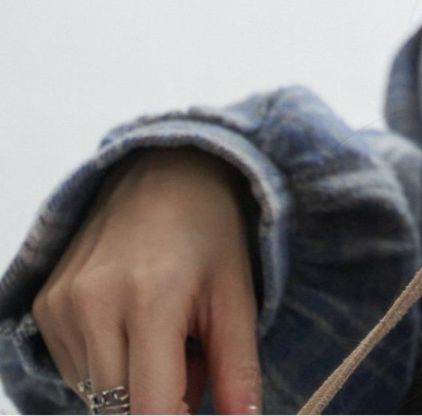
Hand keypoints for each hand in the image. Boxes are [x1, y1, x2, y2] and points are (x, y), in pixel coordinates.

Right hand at [30, 146, 262, 414]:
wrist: (165, 167)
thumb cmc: (211, 228)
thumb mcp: (237, 293)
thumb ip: (238, 367)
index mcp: (150, 297)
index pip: (151, 410)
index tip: (198, 407)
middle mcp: (93, 303)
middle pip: (120, 409)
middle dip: (162, 401)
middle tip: (192, 355)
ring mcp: (61, 305)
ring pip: (97, 394)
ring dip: (135, 384)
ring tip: (166, 329)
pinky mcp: (45, 305)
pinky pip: (77, 370)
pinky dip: (110, 363)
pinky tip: (134, 320)